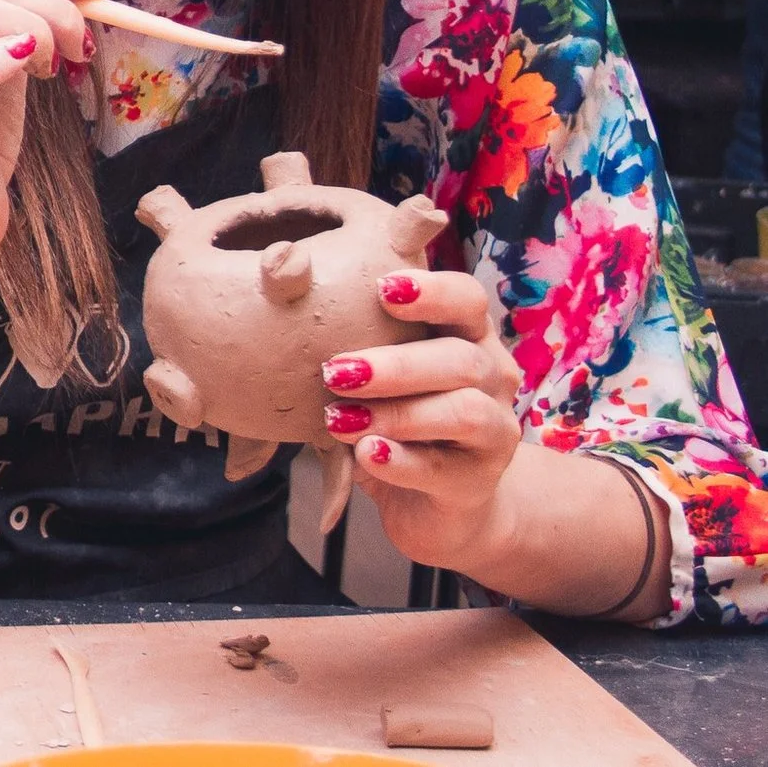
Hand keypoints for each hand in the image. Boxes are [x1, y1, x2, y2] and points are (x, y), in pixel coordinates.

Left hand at [319, 267, 525, 570]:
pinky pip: (442, 468)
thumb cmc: (392, 414)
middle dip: (396, 365)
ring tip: (341, 419)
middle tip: (335, 372)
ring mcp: (494, 431)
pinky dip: (400, 461)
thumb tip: (277, 270)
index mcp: (467, 335)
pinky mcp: (477, 481)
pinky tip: (365, 453)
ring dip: (397, 413)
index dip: (433, 291)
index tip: (382, 290)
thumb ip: (345, 339)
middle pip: (461, 359)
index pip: (467, 299)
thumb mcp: (372, 374)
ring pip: (463, 412)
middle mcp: (492, 377)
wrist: (433, 500)